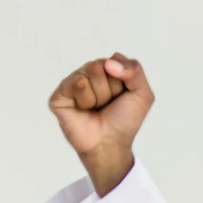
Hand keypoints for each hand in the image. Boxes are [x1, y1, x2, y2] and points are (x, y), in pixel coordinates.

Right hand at [48, 54, 153, 196]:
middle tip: (108, 104)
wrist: (110, 143)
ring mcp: (71, 83)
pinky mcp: (59, 95)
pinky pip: (76, 84)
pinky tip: (84, 110)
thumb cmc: (125, 120)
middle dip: (110, 89)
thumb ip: (135, 71)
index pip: (115, 60)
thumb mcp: (143, 94)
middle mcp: (86, 74)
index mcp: (105, 70)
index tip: (123, 95)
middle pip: (99, 65)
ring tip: (96, 108)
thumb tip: (109, 62)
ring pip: (87, 74)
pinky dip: (86, 100)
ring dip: (99, 96)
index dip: (124, 80)